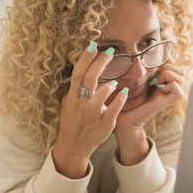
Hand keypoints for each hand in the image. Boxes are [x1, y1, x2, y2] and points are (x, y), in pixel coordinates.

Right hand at [53, 43, 128, 178]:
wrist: (74, 146)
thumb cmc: (72, 122)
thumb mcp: (68, 104)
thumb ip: (75, 89)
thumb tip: (81, 70)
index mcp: (73, 97)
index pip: (78, 74)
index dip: (85, 59)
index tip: (92, 45)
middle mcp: (82, 104)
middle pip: (90, 79)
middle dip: (100, 64)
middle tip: (110, 52)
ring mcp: (93, 114)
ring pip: (101, 94)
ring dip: (108, 85)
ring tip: (114, 81)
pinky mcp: (104, 124)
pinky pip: (114, 109)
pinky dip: (119, 100)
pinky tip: (124, 92)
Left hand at [115, 63, 184, 163]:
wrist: (124, 114)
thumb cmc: (127, 96)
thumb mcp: (138, 77)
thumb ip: (146, 68)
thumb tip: (148, 54)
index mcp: (163, 81)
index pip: (176, 66)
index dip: (166, 64)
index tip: (152, 72)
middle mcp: (169, 87)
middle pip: (181, 71)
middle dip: (167, 69)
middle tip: (153, 78)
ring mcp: (170, 94)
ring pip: (181, 77)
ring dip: (167, 75)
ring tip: (155, 83)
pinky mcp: (168, 101)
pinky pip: (177, 88)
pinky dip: (168, 85)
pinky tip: (157, 89)